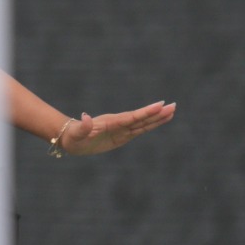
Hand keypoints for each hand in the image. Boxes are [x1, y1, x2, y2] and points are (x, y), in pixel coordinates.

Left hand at [56, 101, 175, 155]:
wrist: (70, 138)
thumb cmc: (72, 137)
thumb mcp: (76, 134)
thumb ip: (83, 127)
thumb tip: (85, 116)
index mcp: (111, 122)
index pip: (131, 117)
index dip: (145, 112)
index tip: (159, 105)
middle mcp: (118, 124)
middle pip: (141, 118)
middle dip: (157, 113)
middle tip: (173, 106)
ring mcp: (121, 129)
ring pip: (143, 123)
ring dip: (157, 118)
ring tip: (172, 111)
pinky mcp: (122, 136)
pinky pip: (139, 130)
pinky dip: (150, 126)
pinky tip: (160, 121)